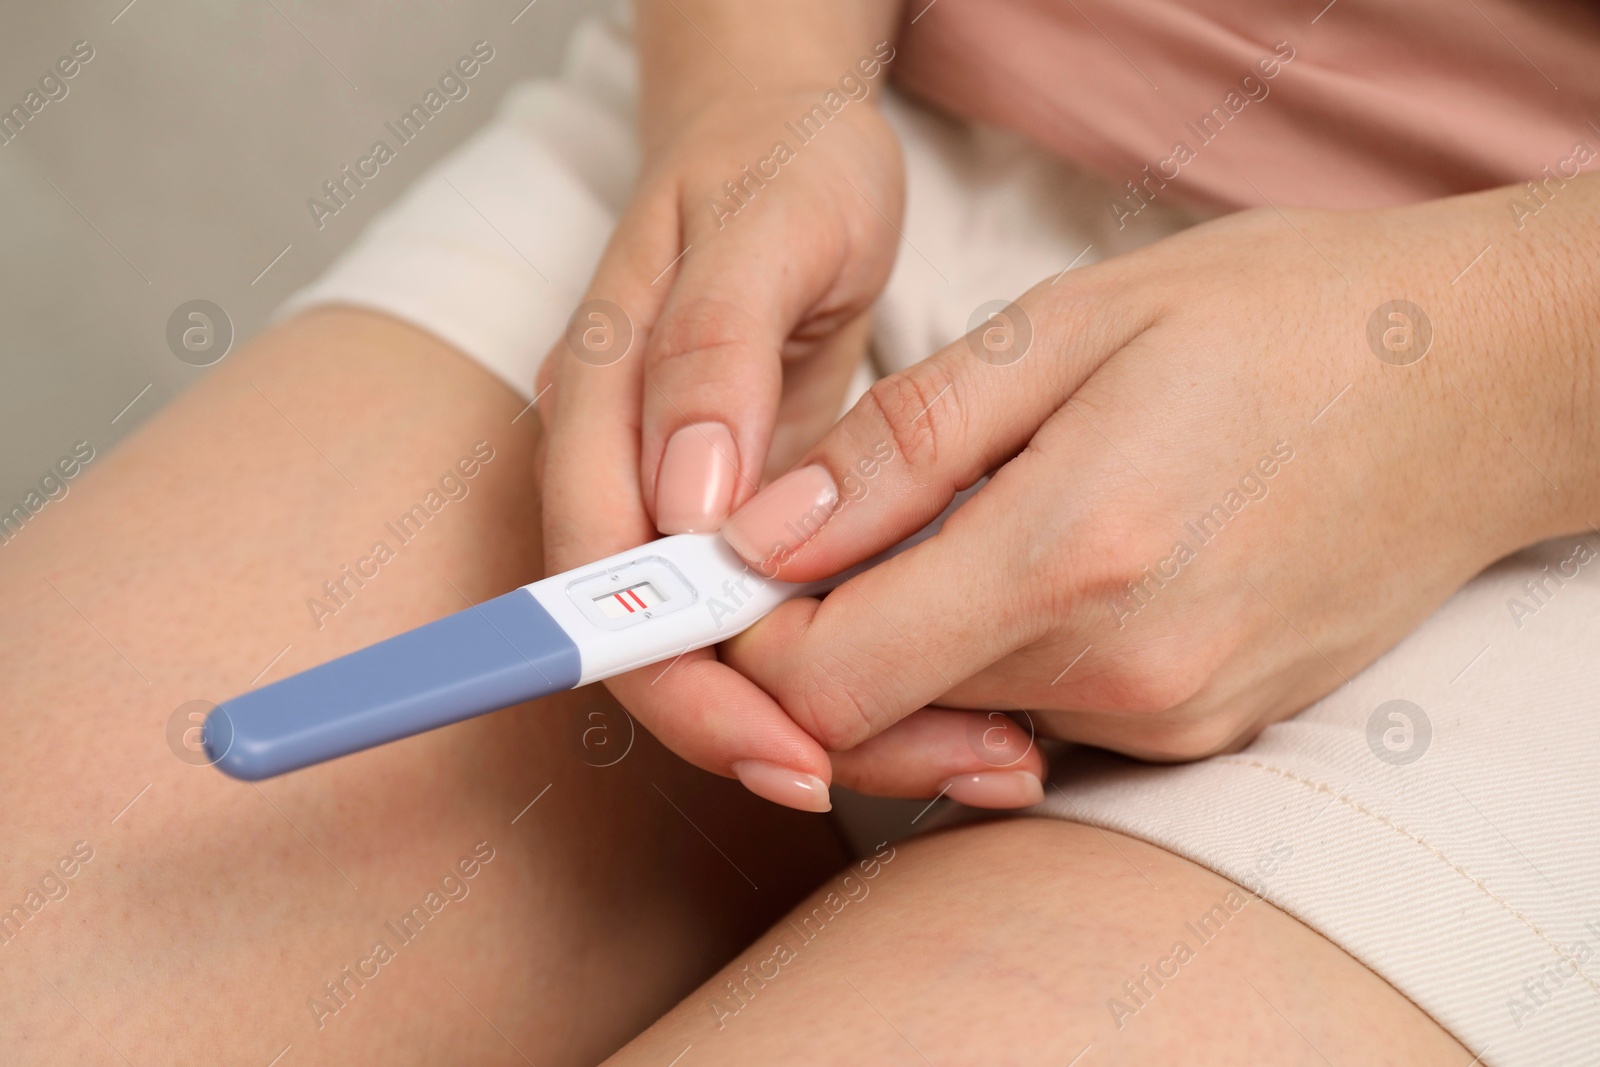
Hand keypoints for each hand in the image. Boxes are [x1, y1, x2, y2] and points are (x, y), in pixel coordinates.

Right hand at [534, 76, 1046, 807]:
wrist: (789, 150)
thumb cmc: (777, 168)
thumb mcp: (765, 226)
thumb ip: (711, 350)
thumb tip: (685, 504)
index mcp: (595, 408)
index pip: (603, 589)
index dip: (683, 687)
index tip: (789, 749)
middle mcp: (625, 474)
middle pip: (667, 652)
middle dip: (779, 733)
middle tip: (938, 765)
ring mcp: (685, 503)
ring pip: (734, 657)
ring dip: (843, 720)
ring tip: (981, 751)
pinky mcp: (749, 520)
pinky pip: (788, 622)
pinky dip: (866, 669)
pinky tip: (964, 695)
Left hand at [717, 180, 1599, 761]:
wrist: (1482, 386)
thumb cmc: (1280, 319)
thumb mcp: (1069, 326)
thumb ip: (901, 446)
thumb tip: (760, 536)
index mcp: (1070, 558)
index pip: (830, 683)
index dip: (753, 634)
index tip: (739, 564)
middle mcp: (1122, 673)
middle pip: (883, 715)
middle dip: (829, 631)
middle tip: (842, 521)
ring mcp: (1173, 717)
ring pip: (959, 717)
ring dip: (923, 634)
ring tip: (975, 516)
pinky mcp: (1208, 732)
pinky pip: (1047, 717)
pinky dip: (1007, 650)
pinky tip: (1056, 559)